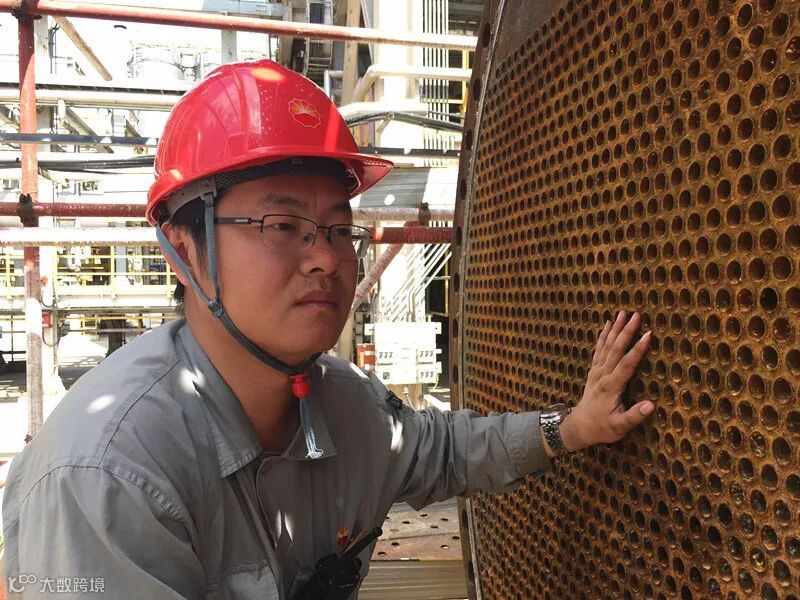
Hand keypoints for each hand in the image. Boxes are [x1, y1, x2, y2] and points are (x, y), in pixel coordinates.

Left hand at [559, 310, 653, 452]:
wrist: (579, 427)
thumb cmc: (602, 428)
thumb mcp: (619, 427)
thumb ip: (634, 416)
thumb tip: (651, 405)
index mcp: (611, 387)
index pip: (627, 364)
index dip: (638, 349)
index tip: (649, 334)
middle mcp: (603, 375)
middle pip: (615, 350)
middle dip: (626, 331)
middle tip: (636, 315)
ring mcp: (596, 372)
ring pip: (606, 346)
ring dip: (614, 329)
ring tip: (622, 312)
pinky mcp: (593, 371)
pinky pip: (598, 350)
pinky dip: (602, 336)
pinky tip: (606, 325)